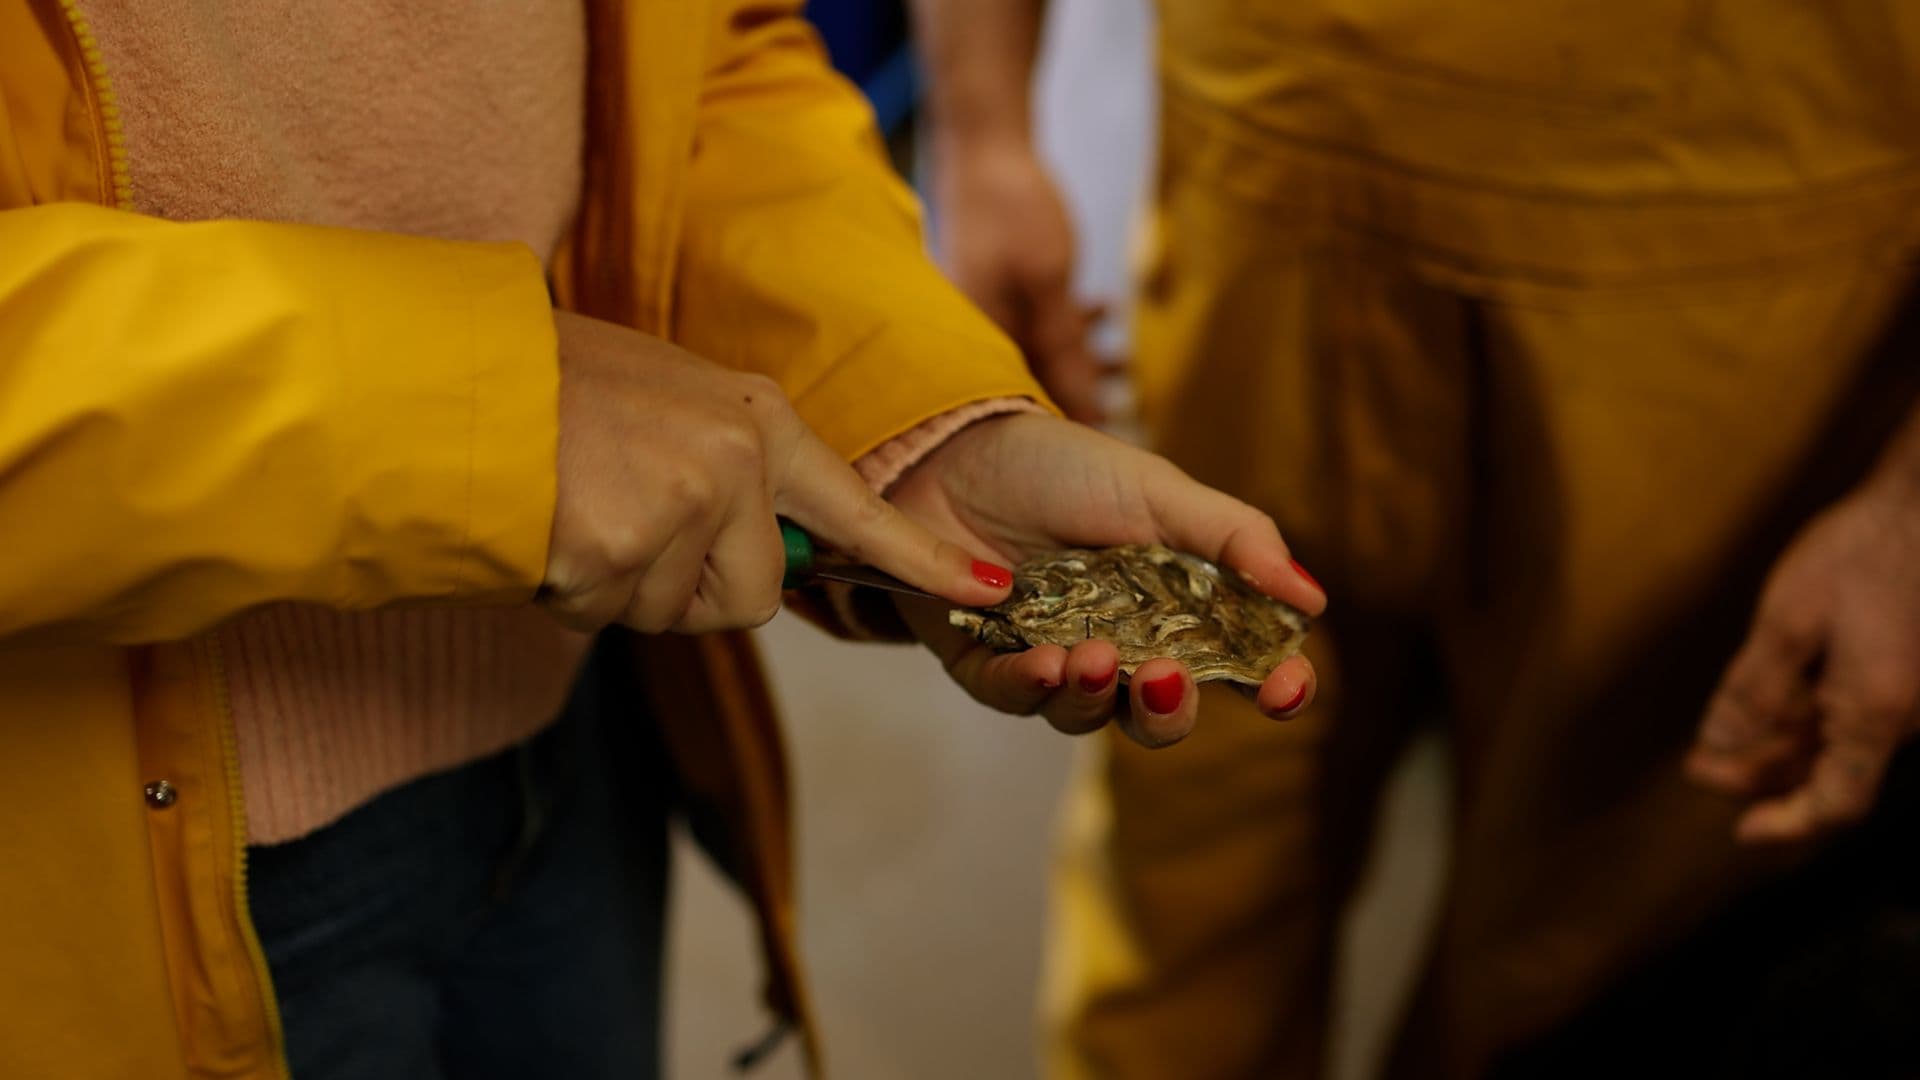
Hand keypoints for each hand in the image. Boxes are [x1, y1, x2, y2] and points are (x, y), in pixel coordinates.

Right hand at [541, 311, 1010, 632]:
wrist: (450, 380)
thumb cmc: (545, 392)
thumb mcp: (662, 405)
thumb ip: (720, 467)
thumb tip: (738, 540)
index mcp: (753, 419)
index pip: (856, 507)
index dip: (923, 557)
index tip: (991, 586)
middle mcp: (739, 459)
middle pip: (752, 595)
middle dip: (687, 591)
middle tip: (618, 523)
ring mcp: (689, 502)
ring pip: (677, 613)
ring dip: (622, 589)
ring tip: (575, 509)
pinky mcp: (630, 547)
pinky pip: (613, 614)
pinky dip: (573, 590)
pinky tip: (548, 527)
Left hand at [887, 413, 1325, 746]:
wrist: (949, 446)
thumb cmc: (1059, 465)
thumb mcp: (1157, 489)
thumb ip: (1235, 538)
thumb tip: (1313, 600)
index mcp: (1177, 607)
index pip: (1238, 665)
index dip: (1272, 686)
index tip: (1284, 689)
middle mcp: (1122, 644)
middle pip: (1162, 716)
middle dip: (1171, 710)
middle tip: (1166, 677)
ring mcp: (1054, 660)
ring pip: (1088, 718)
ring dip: (1095, 696)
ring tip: (1093, 655)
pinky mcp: (988, 665)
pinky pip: (1014, 698)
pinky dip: (1031, 686)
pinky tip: (1043, 659)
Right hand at [933, 139, 1112, 423]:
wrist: (985, 144)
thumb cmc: (1012, 209)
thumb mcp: (1047, 282)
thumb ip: (1065, 350)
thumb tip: (1086, 413)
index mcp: (979, 342)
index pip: (1023, 405)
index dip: (1068, 424)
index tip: (1107, 442)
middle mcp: (976, 334)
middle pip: (1030, 384)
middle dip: (1079, 396)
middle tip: (1125, 403)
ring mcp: (986, 310)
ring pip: (1039, 353)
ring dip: (1083, 359)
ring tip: (1123, 361)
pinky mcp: (998, 289)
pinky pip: (1037, 322)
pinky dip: (1072, 324)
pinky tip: (1102, 308)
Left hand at [1686, 480, 1919, 842]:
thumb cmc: (1866, 552)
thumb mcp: (1790, 620)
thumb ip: (1753, 690)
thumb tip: (1719, 744)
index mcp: (1876, 715)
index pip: (1836, 803)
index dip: (1788, 825)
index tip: (1742, 831)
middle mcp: (1904, 715)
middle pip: (1832, 772)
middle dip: (1765, 774)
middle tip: (1702, 765)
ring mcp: (1910, 690)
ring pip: (1842, 739)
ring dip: (1784, 743)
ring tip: (1723, 733)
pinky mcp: (1909, 664)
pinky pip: (1857, 707)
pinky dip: (1810, 712)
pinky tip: (1774, 693)